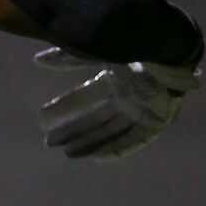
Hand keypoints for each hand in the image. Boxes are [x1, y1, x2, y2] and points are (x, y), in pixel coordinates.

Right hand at [35, 46, 199, 159]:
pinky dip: (115, 149)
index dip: (64, 109)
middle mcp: (127, 96)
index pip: (85, 98)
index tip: (44, 121)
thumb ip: (68, 58)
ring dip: (88, 143)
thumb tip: (37, 60)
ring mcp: (142, 110)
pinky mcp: (156, 122)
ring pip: (111, 131)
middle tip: (49, 142)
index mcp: (115, 79)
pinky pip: (134, 141)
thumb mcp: (96, 52)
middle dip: (72, 130)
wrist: (168, 50)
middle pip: (95, 118)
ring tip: (67, 153)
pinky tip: (96, 157)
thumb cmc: (133, 47)